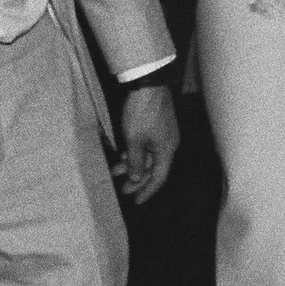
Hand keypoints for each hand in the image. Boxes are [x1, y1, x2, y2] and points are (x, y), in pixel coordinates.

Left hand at [112, 83, 177, 203]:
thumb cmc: (142, 113)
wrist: (149, 83)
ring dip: (133, 165)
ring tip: (116, 171)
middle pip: (153, 169)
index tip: (136, 202)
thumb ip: (136, 162)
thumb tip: (137, 179)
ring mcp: (163, 134)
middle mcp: (168, 145)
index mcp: (166, 151)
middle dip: (137, 180)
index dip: (147, 191)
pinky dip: (135, 153)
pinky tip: (123, 155)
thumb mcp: (135, 140)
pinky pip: (147, 146)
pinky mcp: (157, 125)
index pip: (158, 178)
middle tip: (122, 190)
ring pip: (148, 156)